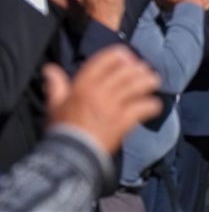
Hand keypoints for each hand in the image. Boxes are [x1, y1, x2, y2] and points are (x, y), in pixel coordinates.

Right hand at [44, 45, 160, 153]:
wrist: (71, 156)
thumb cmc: (63, 130)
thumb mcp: (55, 104)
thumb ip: (56, 85)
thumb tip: (50, 69)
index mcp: (83, 84)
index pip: (106, 59)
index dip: (121, 55)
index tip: (128, 58)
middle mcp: (100, 91)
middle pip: (126, 71)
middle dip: (139, 69)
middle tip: (145, 71)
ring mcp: (113, 106)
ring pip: (137, 86)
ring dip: (149, 82)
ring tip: (154, 82)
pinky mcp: (124, 121)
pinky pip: (143, 108)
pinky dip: (152, 105)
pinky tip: (155, 105)